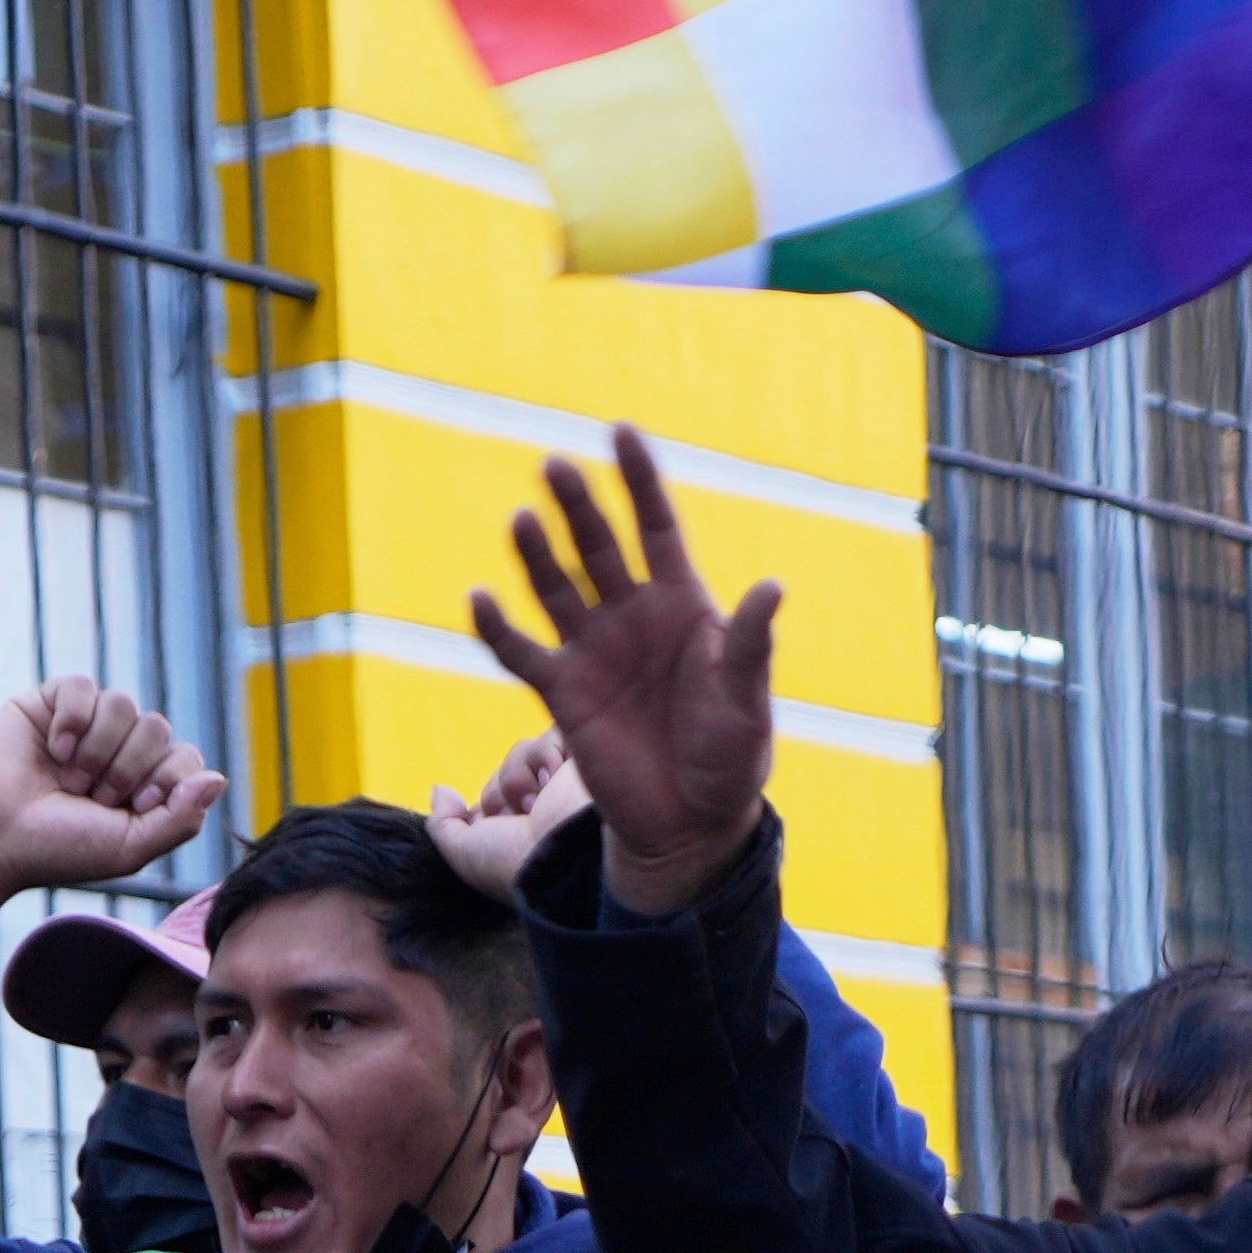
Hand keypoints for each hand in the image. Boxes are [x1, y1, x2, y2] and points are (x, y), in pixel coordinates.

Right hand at [0, 681, 224, 923]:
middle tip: (93, 797)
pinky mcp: (51, 703)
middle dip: (128, 767)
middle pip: (157, 727)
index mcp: (143, 785)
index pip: (185, 757)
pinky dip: (71, 721)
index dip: (169, 777)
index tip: (138, 804)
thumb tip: (220, 777)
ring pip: (123, 704)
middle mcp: (119, 751)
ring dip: (98, 749)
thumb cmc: (58, 850)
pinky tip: (53, 749)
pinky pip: (83, 687)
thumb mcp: (130, 847)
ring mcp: (86, 725)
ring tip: (70, 780)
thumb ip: (180, 818)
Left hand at [427, 731, 593, 907]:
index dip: (489, 805)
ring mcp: (569, 784)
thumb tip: (440, 791)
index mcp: (524, 833)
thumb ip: (443, 824)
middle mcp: (548, 808)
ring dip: (518, 774)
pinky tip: (554, 781)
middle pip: (505, 772)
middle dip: (501, 790)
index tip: (498, 827)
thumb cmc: (517, 864)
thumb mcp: (465, 854)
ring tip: (537, 802)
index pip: (493, 797)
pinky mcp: (588, 759)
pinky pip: (554, 733)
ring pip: (524, 751)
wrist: (566, 856)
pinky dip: (546, 752)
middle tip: (519, 815)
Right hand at [465, 430, 784, 910]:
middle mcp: (633, 616)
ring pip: (557, 589)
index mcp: (683, 605)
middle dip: (579, 506)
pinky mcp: (562, 694)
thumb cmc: (731, 757)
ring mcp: (594, 651)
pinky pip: (522, 654)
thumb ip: (750, 643)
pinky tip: (479, 599)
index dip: (639, 479)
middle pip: (600, 547)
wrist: (692, 822)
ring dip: (538, 556)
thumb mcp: (748, 700)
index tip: (620, 431)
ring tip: (521, 519)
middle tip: (555, 466)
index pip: (657, 526)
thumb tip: (772, 586)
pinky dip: (498, 630)